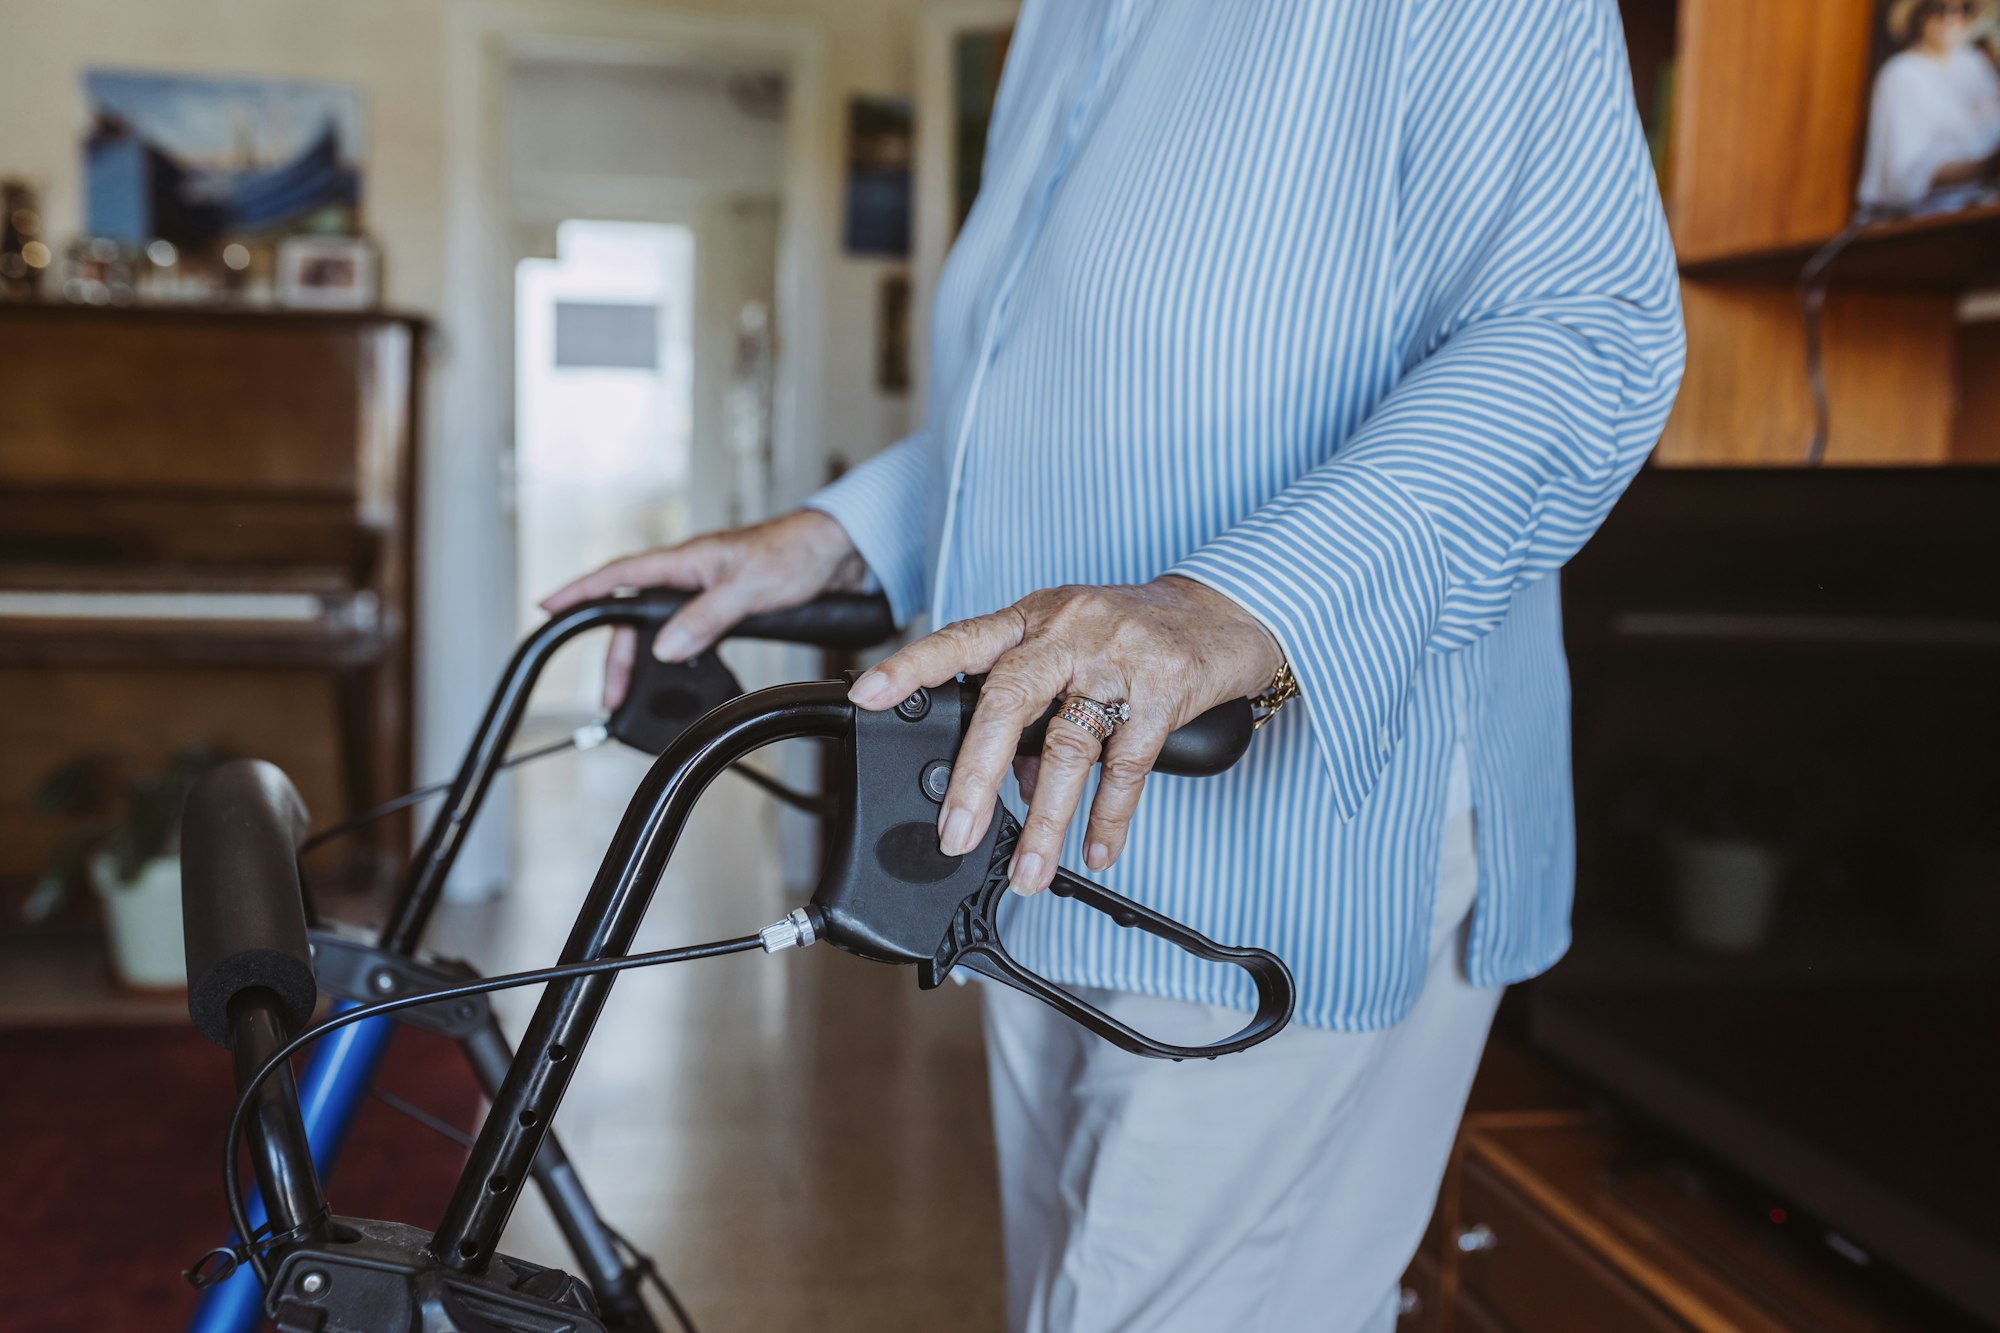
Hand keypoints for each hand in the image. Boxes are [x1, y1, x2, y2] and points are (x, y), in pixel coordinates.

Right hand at [540, 509, 865, 708]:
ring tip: (634, 692)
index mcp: (688, 560)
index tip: (548, 606)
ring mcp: (705, 590)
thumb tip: (666, 646)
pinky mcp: (723, 605)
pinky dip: (676, 654)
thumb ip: (706, 617)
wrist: (838, 552)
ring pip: (660, 626)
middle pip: (635, 613)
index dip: (582, 591)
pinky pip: (687, 631)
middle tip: (610, 692)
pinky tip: (675, 672)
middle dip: (617, 652)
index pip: (621, 575)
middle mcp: (690, 573)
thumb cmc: (796, 553)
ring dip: (645, 657)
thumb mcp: (750, 588)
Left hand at [848, 578, 1282, 893]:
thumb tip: (1012, 784)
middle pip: (1007, 702)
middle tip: (954, 833)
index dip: (911, 666)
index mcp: (1033, 619)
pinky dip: (1109, 816)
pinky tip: (1096, 850)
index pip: (960, 640)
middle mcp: (1069, 632)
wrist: (1225, 613)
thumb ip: (1034, 710)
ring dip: (1046, 820)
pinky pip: (1128, 765)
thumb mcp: (1072, 652)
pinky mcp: (1165, 690)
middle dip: (976, 776)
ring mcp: (1117, 659)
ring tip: (1028, 871)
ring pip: (1069, 747)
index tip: (866, 695)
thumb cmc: (1135, 633)